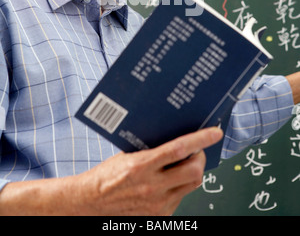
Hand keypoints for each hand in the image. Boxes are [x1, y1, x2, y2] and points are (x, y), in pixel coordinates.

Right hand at [71, 127, 222, 215]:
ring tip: (186, 163)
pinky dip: (181, 186)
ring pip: (191, 186)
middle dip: (201, 158)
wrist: (92, 202)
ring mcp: (157, 204)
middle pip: (194, 172)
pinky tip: (171, 179)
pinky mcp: (159, 216)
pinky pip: (180, 198)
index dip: (200, 140)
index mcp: (142, 166)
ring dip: (194, 172)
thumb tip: (175, 137)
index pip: (179, 150)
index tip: (214, 133)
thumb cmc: (108, 175)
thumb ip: (152, 149)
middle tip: (197, 150)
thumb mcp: (129, 155)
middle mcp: (152, 187)